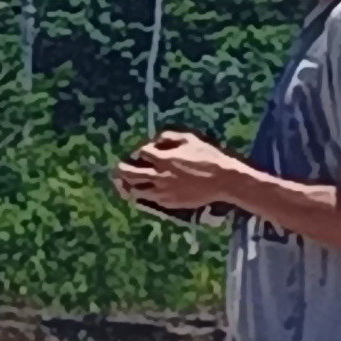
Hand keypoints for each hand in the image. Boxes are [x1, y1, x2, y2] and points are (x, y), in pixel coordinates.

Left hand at [109, 135, 243, 224]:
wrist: (223, 180)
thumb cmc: (208, 157)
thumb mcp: (189, 139)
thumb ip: (168, 136)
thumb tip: (155, 140)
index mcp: (164, 159)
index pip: (142, 153)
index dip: (140, 151)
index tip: (142, 153)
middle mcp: (159, 176)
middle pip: (130, 174)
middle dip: (121, 170)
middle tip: (117, 169)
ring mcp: (163, 192)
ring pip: (136, 191)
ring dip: (127, 186)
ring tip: (122, 184)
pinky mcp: (169, 203)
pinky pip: (149, 201)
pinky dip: (142, 196)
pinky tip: (142, 193)